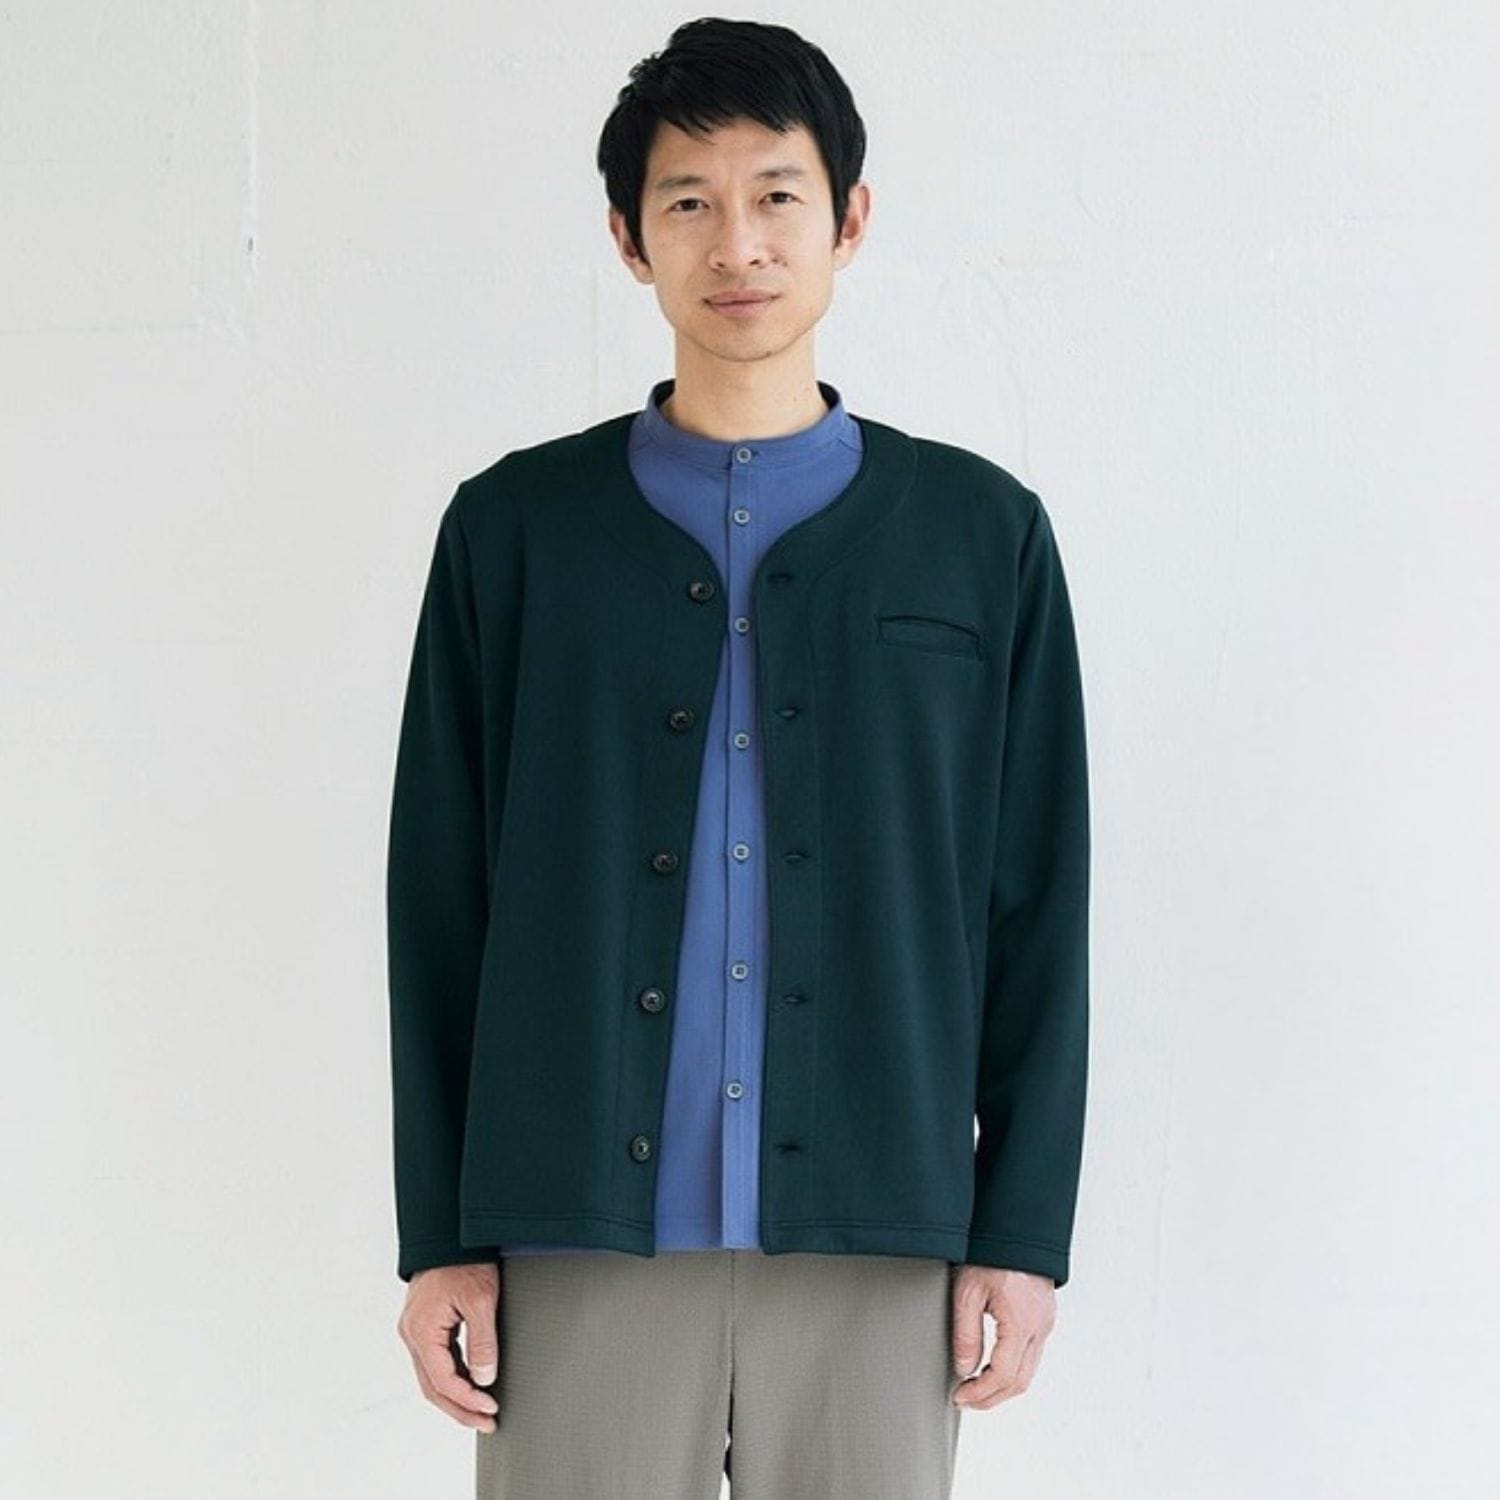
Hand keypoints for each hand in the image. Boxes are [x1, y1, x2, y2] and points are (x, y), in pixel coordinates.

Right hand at [396, 1260, 502, 1431]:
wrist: (449, 1233)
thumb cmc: (463, 1260)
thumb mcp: (481, 1299)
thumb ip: (482, 1342)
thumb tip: (483, 1379)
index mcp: (421, 1330)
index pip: (443, 1381)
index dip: (467, 1400)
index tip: (490, 1409)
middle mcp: (412, 1334)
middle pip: (433, 1386)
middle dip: (460, 1409)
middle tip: (487, 1423)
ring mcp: (416, 1330)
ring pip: (433, 1377)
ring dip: (456, 1397)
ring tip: (481, 1412)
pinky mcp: (424, 1325)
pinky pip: (436, 1361)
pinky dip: (453, 1378)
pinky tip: (471, 1385)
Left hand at [949, 1264, 1055, 1408]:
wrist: (1016, 1228)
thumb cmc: (991, 1253)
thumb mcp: (967, 1290)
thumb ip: (965, 1333)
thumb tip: (964, 1369)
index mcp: (1021, 1323)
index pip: (1004, 1376)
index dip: (980, 1394)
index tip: (959, 1397)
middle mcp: (1039, 1328)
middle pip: (1020, 1381)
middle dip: (991, 1398)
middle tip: (965, 1400)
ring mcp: (1045, 1323)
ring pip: (1028, 1371)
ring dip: (1002, 1387)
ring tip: (975, 1388)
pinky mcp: (1043, 1317)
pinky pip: (1032, 1355)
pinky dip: (1012, 1370)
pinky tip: (992, 1367)